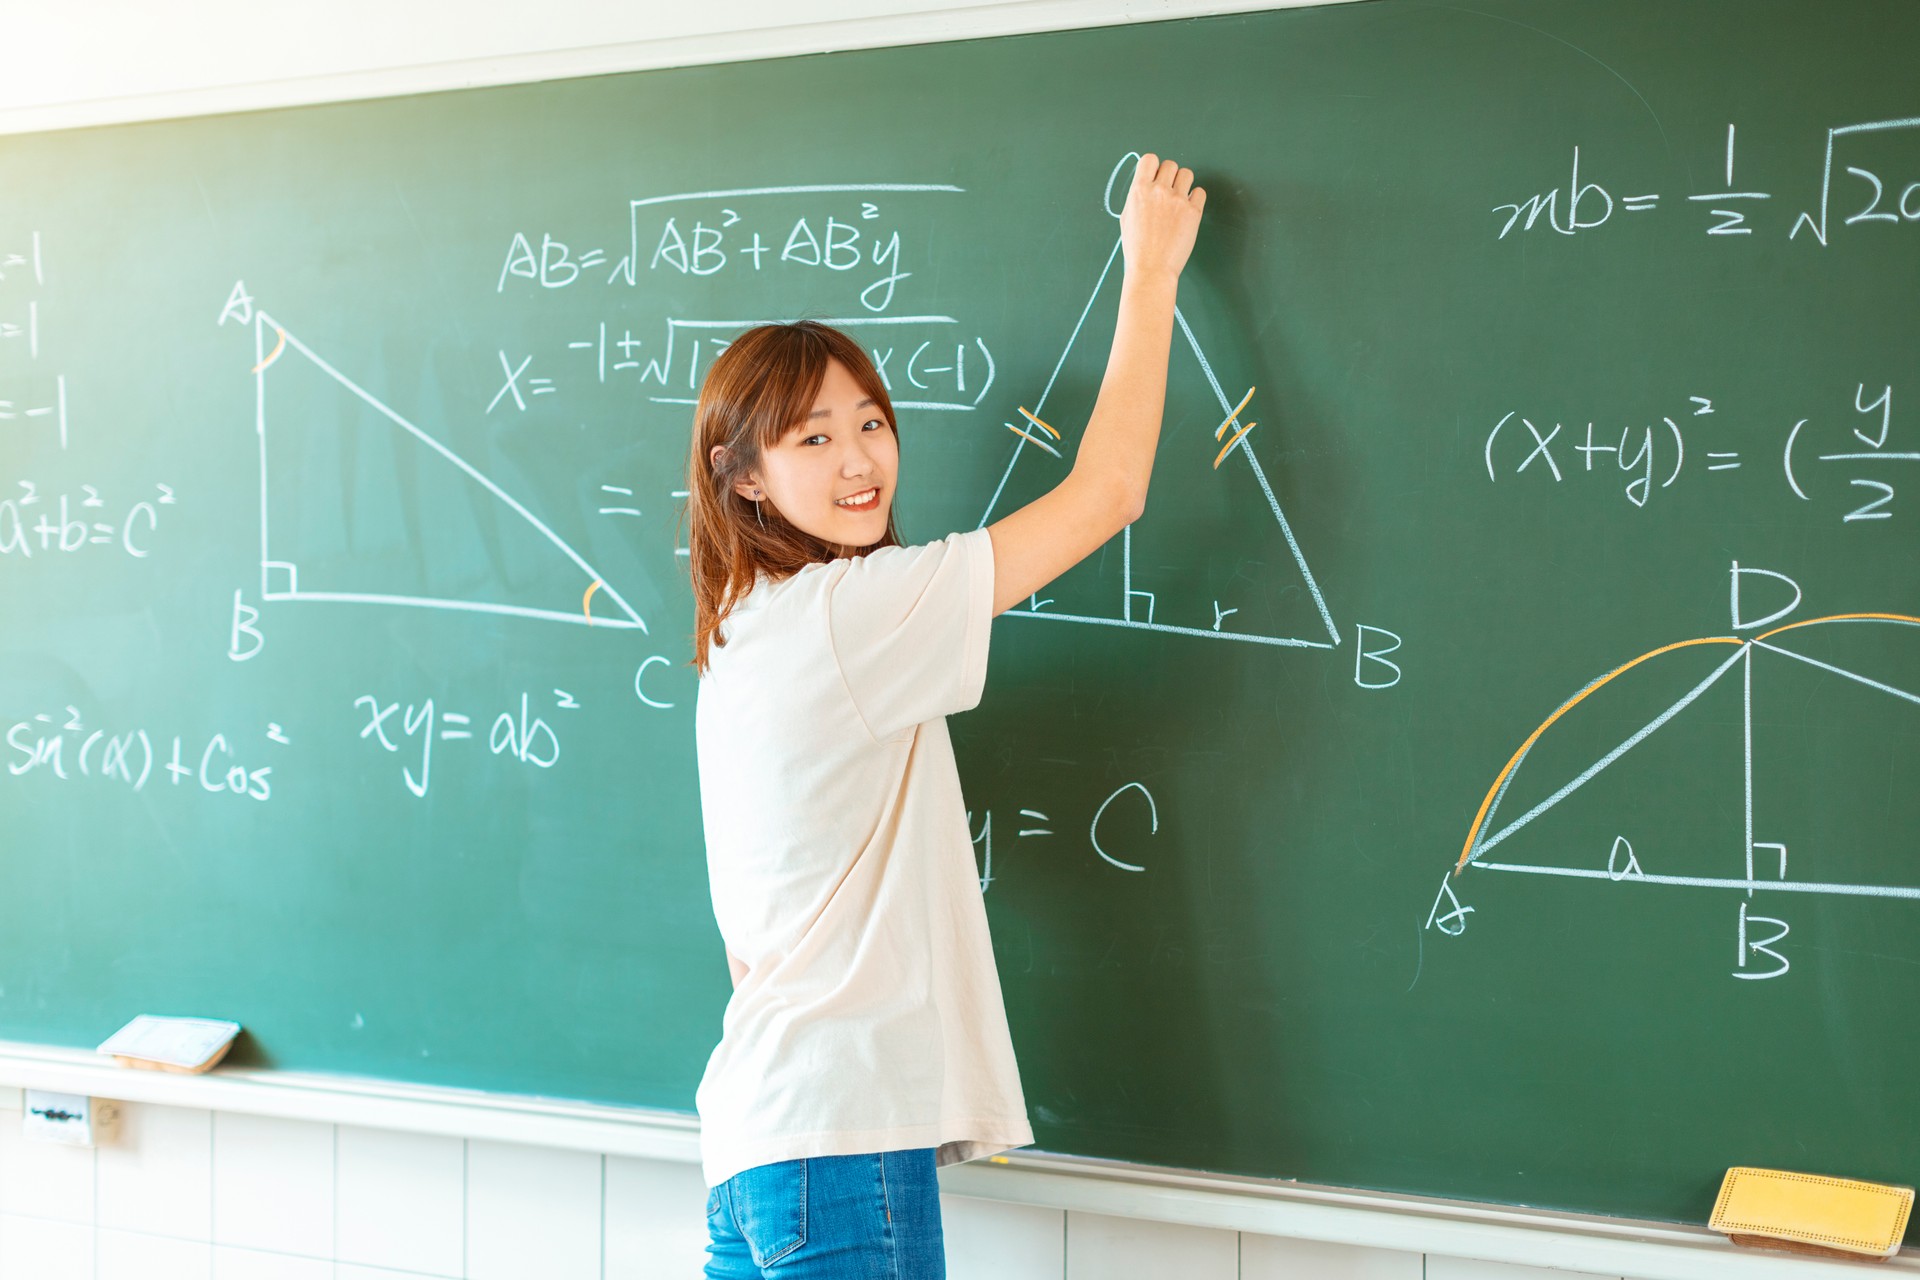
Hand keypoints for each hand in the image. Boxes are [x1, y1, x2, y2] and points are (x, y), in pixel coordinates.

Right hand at [1118, 152, 1205, 280]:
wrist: (1152, 269)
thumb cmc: (1137, 248)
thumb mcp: (1127, 217)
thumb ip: (1138, 196)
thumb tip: (1146, 184)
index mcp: (1139, 190)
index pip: (1150, 159)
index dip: (1154, 166)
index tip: (1155, 176)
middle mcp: (1159, 191)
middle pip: (1170, 165)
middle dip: (1169, 176)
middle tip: (1167, 193)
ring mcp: (1178, 200)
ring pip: (1187, 174)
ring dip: (1183, 183)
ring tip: (1179, 200)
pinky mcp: (1194, 212)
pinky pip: (1200, 192)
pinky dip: (1195, 198)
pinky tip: (1188, 210)